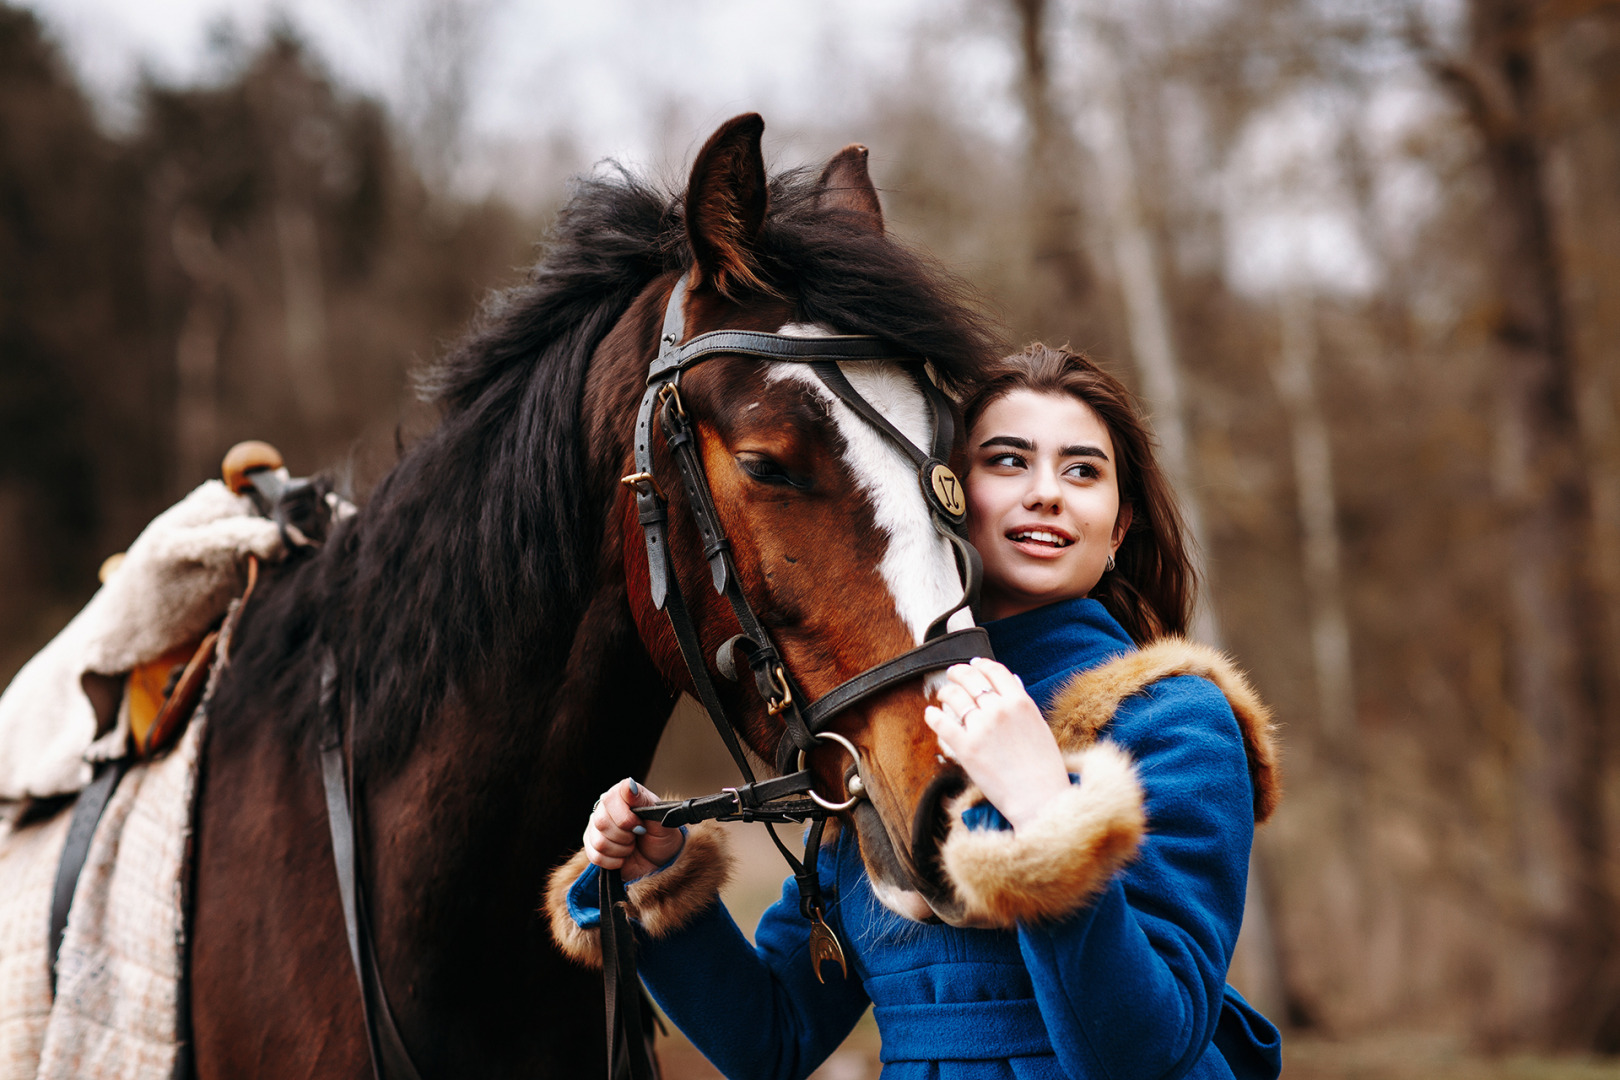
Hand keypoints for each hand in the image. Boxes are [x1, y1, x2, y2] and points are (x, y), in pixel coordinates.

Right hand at [583, 778, 684, 881]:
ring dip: (622, 849)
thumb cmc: (661, 834)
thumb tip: (629, 784)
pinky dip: (615, 861)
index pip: (610, 799)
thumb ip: (644, 800)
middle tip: (638, 835)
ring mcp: (596, 827)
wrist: (660, 860)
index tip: (640, 825)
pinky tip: (624, 856)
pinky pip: (595, 856)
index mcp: (622, 794)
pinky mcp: (592, 847)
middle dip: (625, 835)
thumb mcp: (660, 817)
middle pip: (601, 822)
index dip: (625, 817)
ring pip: (599, 842)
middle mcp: (605, 808)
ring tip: (632, 845)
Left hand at [924, 657, 1072, 831]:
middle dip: (958, 673)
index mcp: (1020, 703)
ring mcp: (981, 728)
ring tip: (943, 695)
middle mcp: (999, 710)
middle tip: (953, 674)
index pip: (995, 672)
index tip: (974, 664)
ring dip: (945, 692)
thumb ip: (1023, 704)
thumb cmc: (1044, 767)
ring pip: (954, 697)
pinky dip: (933, 716)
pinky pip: (942, 724)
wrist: (1039, 798)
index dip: (981, 665)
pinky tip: (931, 713)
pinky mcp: (965, 748)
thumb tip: (1013, 682)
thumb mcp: (1040, 727)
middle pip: (971, 679)